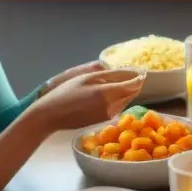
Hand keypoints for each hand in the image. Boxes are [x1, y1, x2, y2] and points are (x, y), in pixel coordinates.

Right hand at [31, 67, 145, 130]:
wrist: (50, 116)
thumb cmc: (65, 93)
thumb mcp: (87, 78)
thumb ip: (110, 75)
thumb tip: (130, 72)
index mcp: (108, 93)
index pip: (134, 84)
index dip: (140, 76)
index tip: (141, 70)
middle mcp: (112, 106)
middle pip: (132, 93)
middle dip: (132, 83)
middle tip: (125, 73)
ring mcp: (109, 115)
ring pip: (125, 100)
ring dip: (124, 90)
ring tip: (111, 82)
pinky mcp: (104, 120)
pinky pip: (117, 106)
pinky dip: (117, 98)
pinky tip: (104, 93)